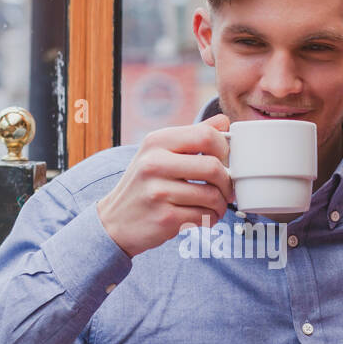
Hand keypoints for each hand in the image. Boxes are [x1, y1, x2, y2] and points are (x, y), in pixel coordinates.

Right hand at [95, 114, 232, 257]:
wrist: (115, 222)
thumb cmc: (145, 185)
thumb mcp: (161, 153)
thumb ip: (193, 136)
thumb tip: (224, 121)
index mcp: (157, 141)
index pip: (206, 136)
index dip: (225, 150)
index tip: (225, 162)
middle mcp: (154, 163)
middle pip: (213, 167)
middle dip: (227, 182)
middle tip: (226, 190)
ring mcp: (157, 192)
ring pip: (211, 195)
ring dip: (220, 205)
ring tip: (214, 206)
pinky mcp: (164, 218)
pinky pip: (203, 216)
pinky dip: (210, 219)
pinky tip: (202, 217)